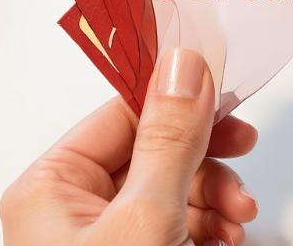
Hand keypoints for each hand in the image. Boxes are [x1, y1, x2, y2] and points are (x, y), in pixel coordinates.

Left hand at [1, 49, 257, 245]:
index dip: (180, 97)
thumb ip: (169, 139)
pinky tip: (228, 232)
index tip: (222, 87)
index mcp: (51, 187)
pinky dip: (209, 222)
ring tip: (238, 214)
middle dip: (208, 157)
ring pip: (173, 186)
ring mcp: (103, 237)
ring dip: (216, 194)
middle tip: (242, 147)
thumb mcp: (145, 219)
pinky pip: (175, 220)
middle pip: (156, 149)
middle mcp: (71, 209)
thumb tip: (184, 64)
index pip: (125, 111)